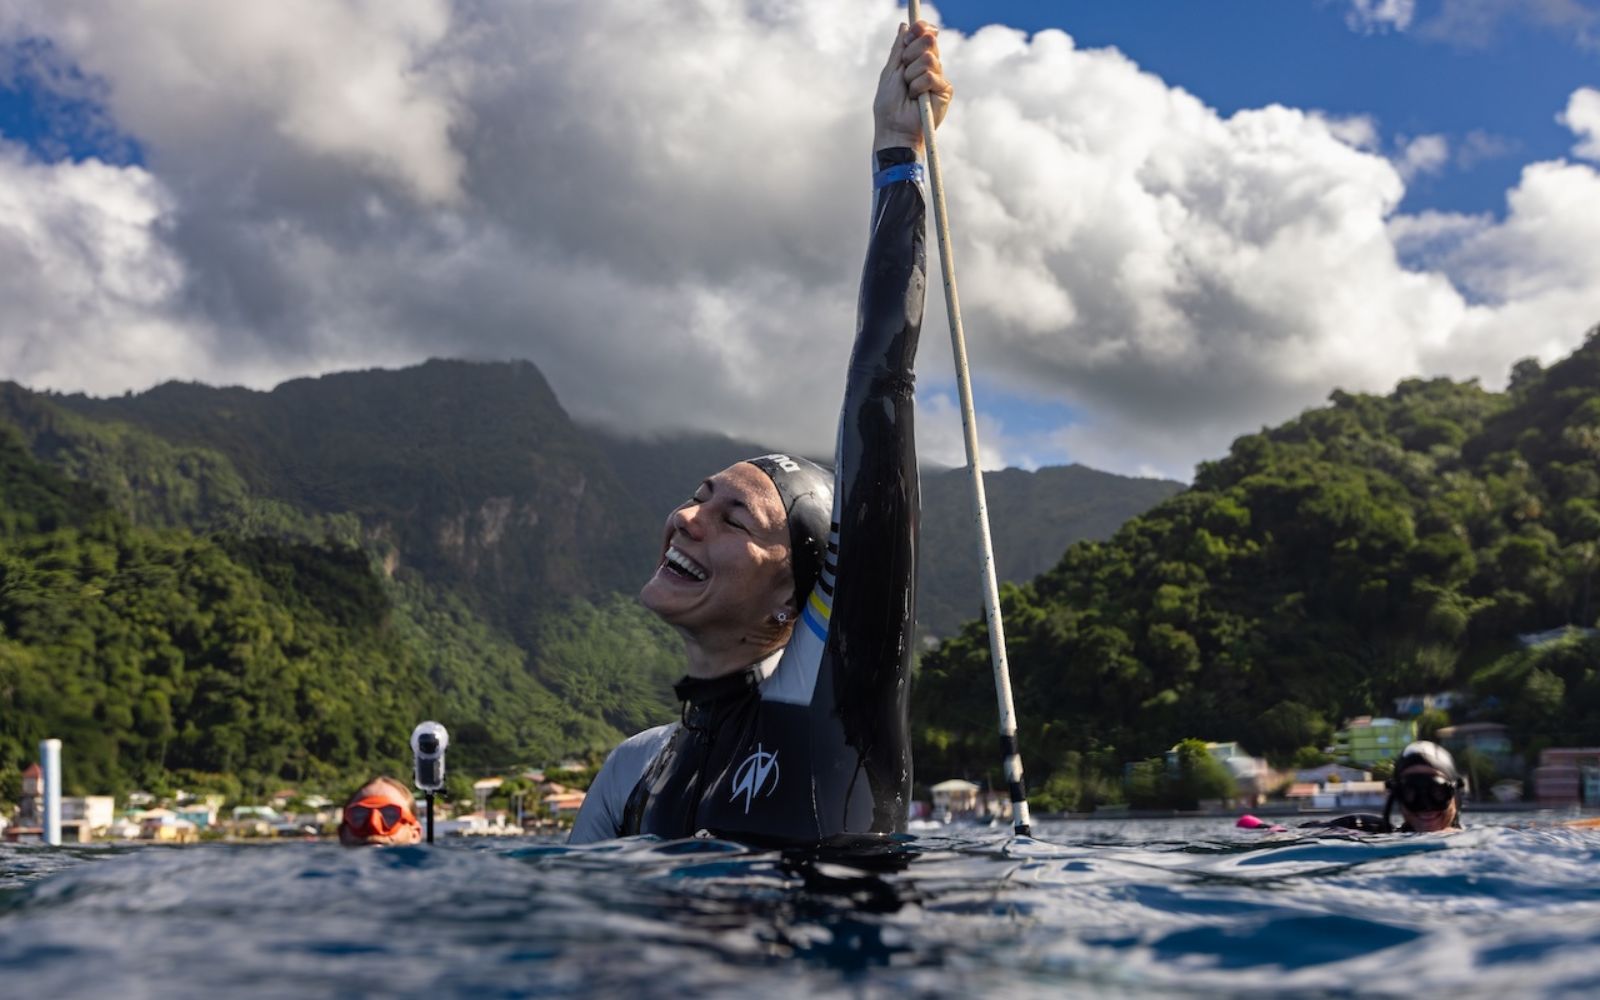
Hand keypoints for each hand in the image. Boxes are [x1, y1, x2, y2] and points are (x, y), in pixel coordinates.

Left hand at [873, 20, 952, 153]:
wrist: (895, 129)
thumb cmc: (889, 105)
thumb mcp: (890, 71)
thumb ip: (898, 49)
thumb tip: (904, 26)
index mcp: (916, 60)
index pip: (925, 35)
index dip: (920, 29)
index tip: (912, 30)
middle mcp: (930, 66)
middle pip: (928, 41)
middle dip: (910, 54)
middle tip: (903, 74)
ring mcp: (938, 78)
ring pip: (928, 59)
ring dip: (911, 75)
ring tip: (909, 91)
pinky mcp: (945, 91)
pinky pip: (931, 76)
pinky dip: (918, 87)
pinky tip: (916, 99)